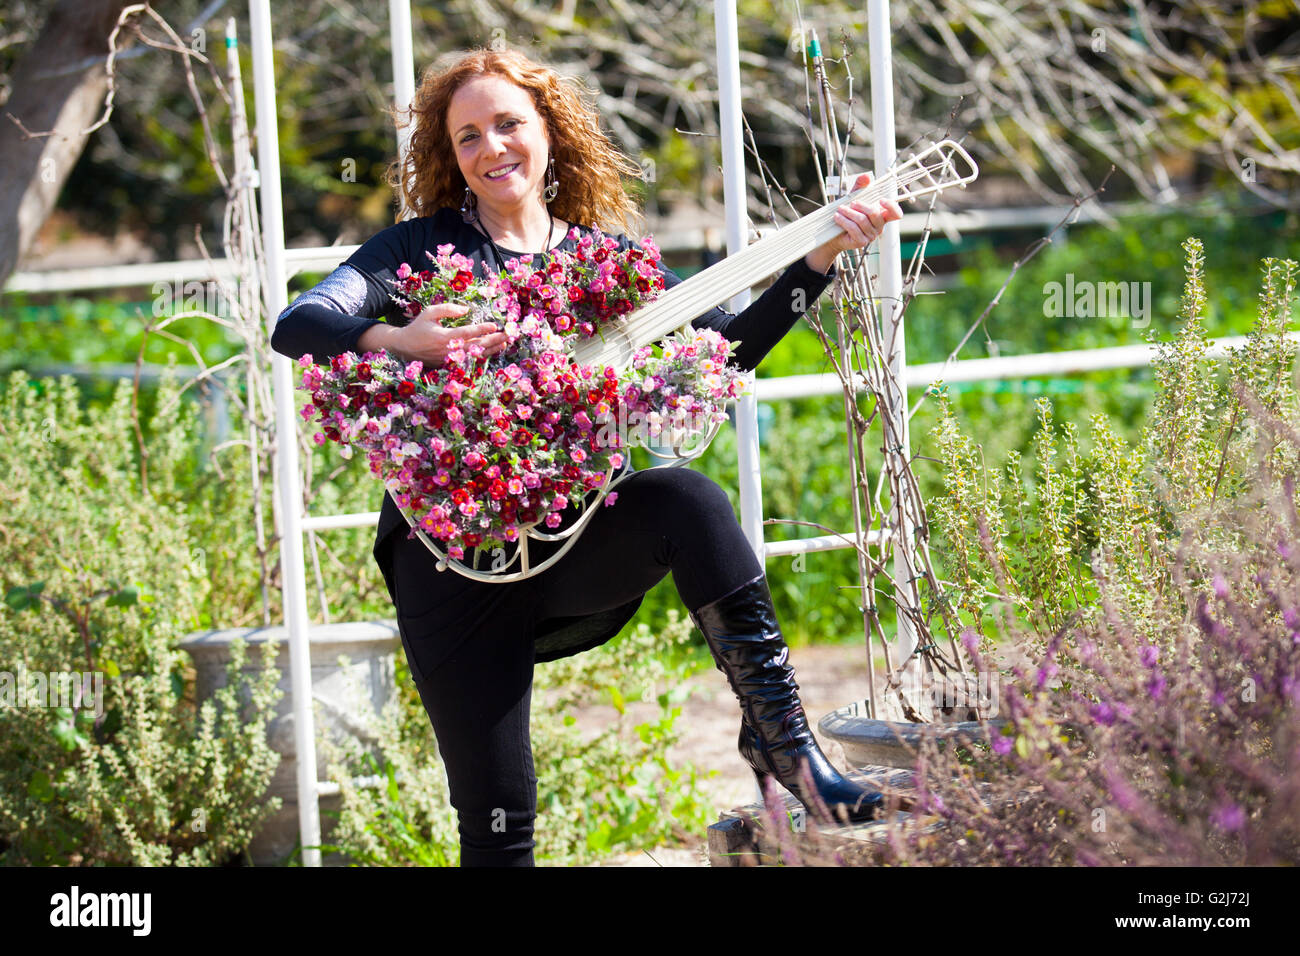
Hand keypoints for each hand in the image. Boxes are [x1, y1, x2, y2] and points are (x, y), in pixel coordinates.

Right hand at [390, 303, 508, 366]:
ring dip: (491, 350)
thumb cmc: (417, 327)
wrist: (404, 348)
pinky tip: (492, 351)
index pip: (467, 333)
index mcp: (443, 337)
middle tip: (508, 335)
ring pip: (475, 355)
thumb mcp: (429, 313)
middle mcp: (449, 350)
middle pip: (475, 346)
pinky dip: (482, 357)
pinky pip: (469, 361)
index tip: (495, 325)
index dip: (482, 329)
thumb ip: (448, 309)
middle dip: (493, 340)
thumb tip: (466, 309)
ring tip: (504, 343)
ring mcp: (450, 360)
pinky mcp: (450, 365)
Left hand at [804, 172, 903, 274]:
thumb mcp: (853, 197)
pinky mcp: (861, 242)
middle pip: (875, 213)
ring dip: (849, 213)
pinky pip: (854, 229)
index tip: (881, 199)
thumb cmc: (846, 215)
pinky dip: (844, 221)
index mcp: (881, 216)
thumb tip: (866, 176)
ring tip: (840, 209)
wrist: (833, 233)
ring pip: (862, 221)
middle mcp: (879, 227)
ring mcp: (871, 236)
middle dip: (861, 206)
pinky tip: (837, 217)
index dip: (892, 206)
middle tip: (851, 203)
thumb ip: (860, 187)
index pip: (896, 214)